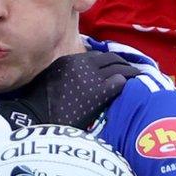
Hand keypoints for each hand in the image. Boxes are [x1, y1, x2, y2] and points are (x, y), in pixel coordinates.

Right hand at [0, 50, 140, 131]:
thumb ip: (65, 75)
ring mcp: (91, 77)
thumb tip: (75, 81)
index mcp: (69, 61)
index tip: (118, 66)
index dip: (110, 61)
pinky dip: (127, 84)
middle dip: (124, 64)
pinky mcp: (98, 92)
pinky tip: (134, 88)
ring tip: (141, 77)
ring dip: (131, 72)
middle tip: (135, 70)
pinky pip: (119, 82)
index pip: (97, 56)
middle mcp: (82, 65)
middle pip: (111, 59)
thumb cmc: (37, 106)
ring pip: (119, 69)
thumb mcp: (49, 81)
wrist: (34, 119)